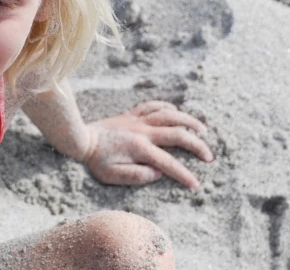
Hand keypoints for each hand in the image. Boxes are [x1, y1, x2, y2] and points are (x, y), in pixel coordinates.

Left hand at [83, 101, 212, 188]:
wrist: (81, 138)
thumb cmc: (96, 159)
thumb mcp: (112, 175)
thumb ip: (137, 176)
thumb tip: (158, 173)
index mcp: (140, 149)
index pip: (169, 164)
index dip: (184, 175)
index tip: (196, 184)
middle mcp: (143, 132)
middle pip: (178, 134)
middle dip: (197, 146)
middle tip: (209, 157)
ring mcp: (138, 120)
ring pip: (170, 115)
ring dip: (189, 121)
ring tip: (203, 130)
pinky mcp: (132, 114)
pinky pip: (153, 105)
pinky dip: (167, 107)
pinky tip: (176, 111)